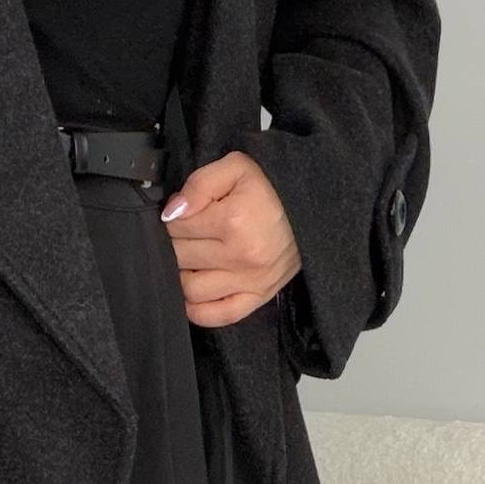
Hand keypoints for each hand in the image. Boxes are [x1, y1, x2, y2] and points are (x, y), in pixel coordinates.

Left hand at [159, 150, 300, 329]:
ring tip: (192, 259)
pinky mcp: (258, 297)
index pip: (176, 226)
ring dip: (183, 274)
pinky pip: (217, 315)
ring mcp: (250, 282)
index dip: (175, 217)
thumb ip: (199, 184)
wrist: (312, 210)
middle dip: (176, 243)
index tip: (186, 213)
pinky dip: (198, 310)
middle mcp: (241, 256)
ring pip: (190, 289)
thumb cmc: (271, 188)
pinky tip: (194, 293)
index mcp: (233, 220)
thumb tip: (172, 212)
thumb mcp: (236, 168)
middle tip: (189, 234)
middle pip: (180, 257)